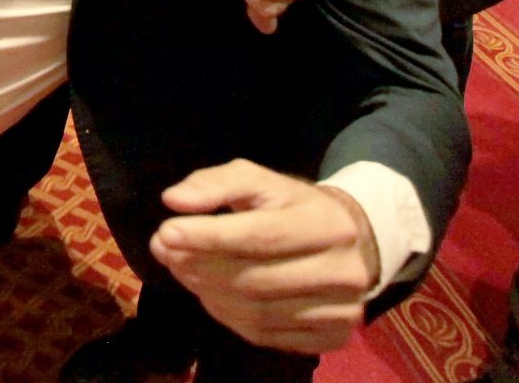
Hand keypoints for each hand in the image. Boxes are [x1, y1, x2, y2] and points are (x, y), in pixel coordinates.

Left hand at [150, 160, 379, 355]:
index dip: (209, 236)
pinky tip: (212, 297)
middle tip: (167, 253)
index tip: (166, 233)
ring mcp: (341, 310)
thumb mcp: (258, 182)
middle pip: (255, 279)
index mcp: (326, 223)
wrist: (352, 242)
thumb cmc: (293, 208)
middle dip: (200, 267)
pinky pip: (266, 335)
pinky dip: (229, 318)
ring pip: (257, 312)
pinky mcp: (333, 337)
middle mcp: (341, 270)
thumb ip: (215, 184)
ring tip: (184, 272)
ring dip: (208, 295)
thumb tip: (174, 199)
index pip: (261, 235)